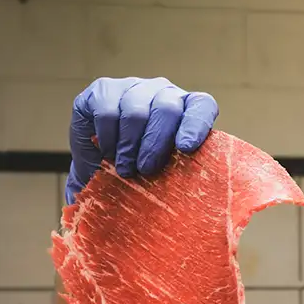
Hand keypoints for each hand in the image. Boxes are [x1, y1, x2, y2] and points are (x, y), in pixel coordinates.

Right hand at [66, 77, 218, 204]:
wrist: (100, 160)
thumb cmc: (141, 168)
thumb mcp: (164, 174)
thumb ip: (180, 181)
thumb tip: (199, 216)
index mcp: (188, 109)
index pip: (202, 106)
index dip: (196, 124)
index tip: (186, 147)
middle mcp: (163, 92)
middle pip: (167, 108)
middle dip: (156, 143)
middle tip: (147, 169)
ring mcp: (134, 88)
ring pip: (136, 110)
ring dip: (129, 145)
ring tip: (125, 168)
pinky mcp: (102, 90)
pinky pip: (107, 110)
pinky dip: (108, 136)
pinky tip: (108, 151)